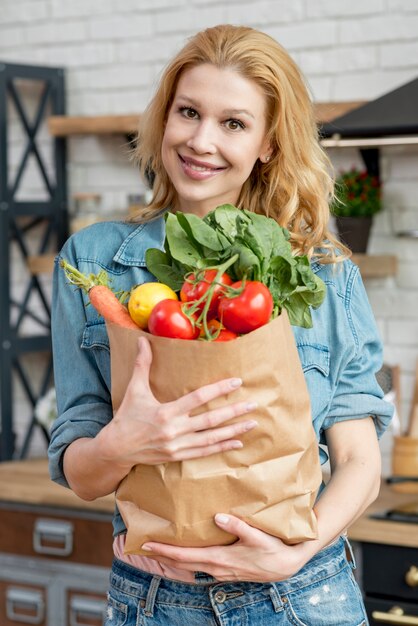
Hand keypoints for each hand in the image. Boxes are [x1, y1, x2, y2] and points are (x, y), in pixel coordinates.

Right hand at [98, 337, 257, 468]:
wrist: (116, 449)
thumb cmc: (127, 416)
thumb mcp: (134, 389)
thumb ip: (142, 364)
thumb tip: (143, 340)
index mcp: (165, 412)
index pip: (198, 398)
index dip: (218, 390)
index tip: (236, 382)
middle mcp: (174, 430)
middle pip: (210, 420)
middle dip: (234, 412)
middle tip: (253, 404)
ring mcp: (177, 446)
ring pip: (211, 438)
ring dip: (233, 431)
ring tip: (252, 423)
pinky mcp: (178, 456)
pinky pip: (204, 452)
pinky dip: (222, 447)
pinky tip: (237, 442)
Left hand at [141, 514, 313, 582]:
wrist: (288, 566)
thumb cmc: (273, 550)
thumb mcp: (258, 536)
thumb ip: (238, 526)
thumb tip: (218, 517)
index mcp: (220, 559)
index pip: (185, 556)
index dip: (165, 550)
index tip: (147, 543)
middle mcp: (216, 568)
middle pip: (182, 563)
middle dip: (162, 554)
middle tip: (143, 544)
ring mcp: (221, 572)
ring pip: (189, 566)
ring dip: (173, 558)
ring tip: (159, 546)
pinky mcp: (226, 570)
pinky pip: (199, 566)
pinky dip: (187, 560)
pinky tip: (185, 552)